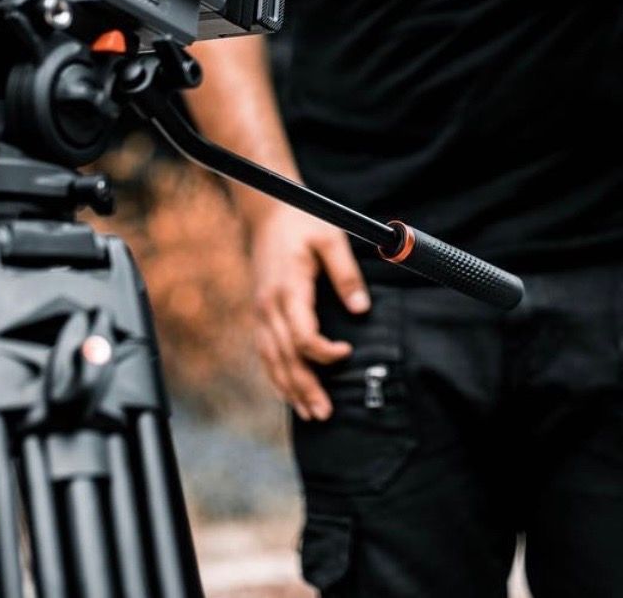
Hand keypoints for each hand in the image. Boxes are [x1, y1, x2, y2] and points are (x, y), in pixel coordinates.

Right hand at [247, 203, 369, 421]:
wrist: (269, 209)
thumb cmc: (303, 221)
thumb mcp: (331, 239)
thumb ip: (346, 275)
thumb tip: (362, 309)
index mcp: (288, 288)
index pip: (302, 335)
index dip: (324, 352)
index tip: (347, 351)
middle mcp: (270, 304)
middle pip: (285, 357)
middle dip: (305, 387)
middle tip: (325, 413)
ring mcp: (261, 310)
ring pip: (271, 359)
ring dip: (289, 388)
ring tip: (309, 413)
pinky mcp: (261, 311)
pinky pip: (265, 351)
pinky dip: (275, 375)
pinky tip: (288, 392)